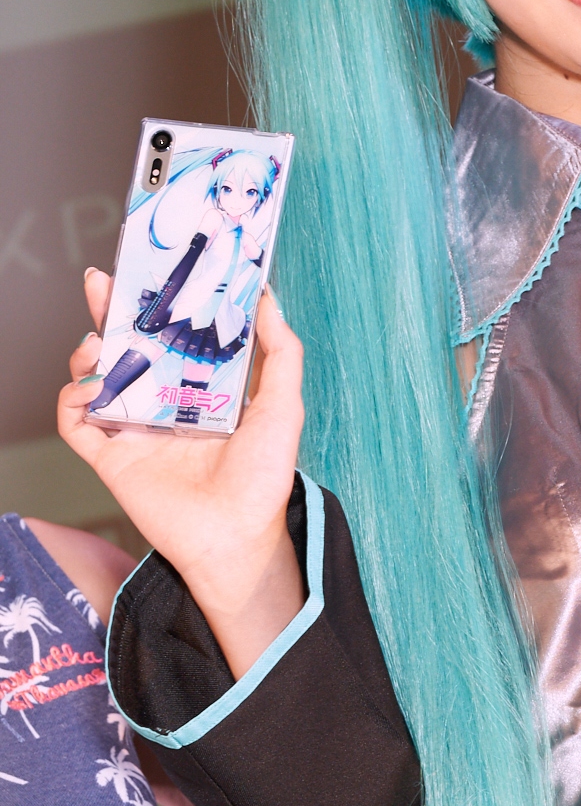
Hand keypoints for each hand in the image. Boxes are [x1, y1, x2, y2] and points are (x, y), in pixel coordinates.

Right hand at [58, 270, 305, 677]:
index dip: (157, 303)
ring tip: (99, 345)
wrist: (238, 536)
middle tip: (100, 281)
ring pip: (94, 378)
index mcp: (200, 388)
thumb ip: (279, 351)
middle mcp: (163, 404)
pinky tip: (92, 387)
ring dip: (88, 354)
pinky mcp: (111, 457)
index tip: (150, 269)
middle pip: (126, 346)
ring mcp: (134, 429)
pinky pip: (76, 422)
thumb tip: (267, 297)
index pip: (171, 335)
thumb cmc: (265, 476)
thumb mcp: (283, 405)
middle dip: (108, 311)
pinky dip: (72, 399)